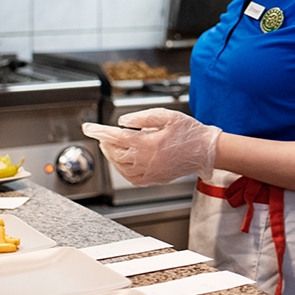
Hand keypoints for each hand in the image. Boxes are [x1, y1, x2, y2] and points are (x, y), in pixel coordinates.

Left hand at [82, 109, 220, 185]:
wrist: (207, 151)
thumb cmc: (191, 132)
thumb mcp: (168, 116)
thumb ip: (142, 118)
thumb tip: (122, 122)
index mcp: (147, 143)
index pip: (115, 136)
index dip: (98, 131)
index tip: (87, 127)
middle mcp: (145, 160)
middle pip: (115, 152)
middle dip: (104, 142)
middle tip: (100, 134)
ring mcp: (149, 172)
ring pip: (120, 166)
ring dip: (111, 155)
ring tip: (109, 146)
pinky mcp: (155, 179)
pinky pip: (131, 178)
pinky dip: (121, 170)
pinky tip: (121, 162)